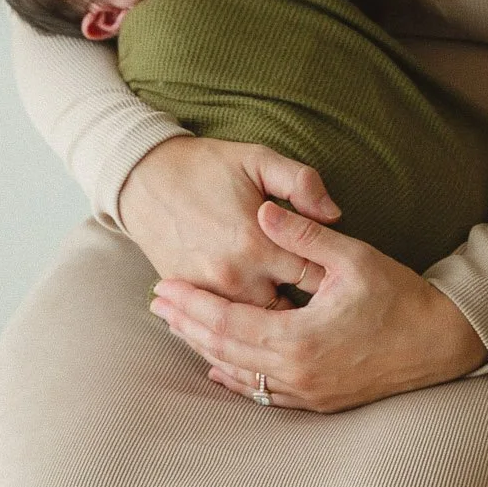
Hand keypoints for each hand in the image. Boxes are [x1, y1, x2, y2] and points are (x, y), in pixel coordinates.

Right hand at [117, 135, 342, 305]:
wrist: (144, 177)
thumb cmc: (207, 165)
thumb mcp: (259, 159)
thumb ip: (303, 183)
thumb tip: (334, 215)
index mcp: (258, 244)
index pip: (314, 278)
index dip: (333, 279)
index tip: (343, 278)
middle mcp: (235, 276)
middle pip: (290, 312)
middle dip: (309, 310)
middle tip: (327, 305)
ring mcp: (209, 292)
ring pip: (257, 327)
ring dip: (276, 322)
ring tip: (299, 320)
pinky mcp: (189, 297)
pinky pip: (223, 326)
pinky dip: (242, 326)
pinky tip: (261, 324)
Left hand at [150, 201, 487, 411]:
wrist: (441, 342)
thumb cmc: (400, 296)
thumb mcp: (353, 257)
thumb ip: (304, 236)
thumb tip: (263, 211)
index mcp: (298, 338)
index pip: (227, 322)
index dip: (191, 305)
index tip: (164, 287)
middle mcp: (295, 372)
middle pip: (223, 350)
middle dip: (187, 326)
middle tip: (158, 305)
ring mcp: (306, 391)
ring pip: (239, 374)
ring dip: (205, 350)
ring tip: (178, 328)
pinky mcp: (318, 400)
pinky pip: (263, 393)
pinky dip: (235, 377)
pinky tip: (219, 367)